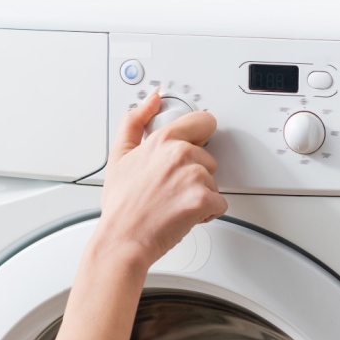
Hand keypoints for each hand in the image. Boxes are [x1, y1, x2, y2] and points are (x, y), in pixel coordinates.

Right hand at [96, 90, 227, 270]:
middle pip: (209, 158)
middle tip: (171, 186)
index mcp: (162, 140)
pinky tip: (184, 215)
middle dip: (195, 173)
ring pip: (214, 181)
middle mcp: (180, 154)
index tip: (193, 145)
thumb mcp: (119, 155)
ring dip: (200, 194)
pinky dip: (206, 213)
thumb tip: (153, 99)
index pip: (202, 121)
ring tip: (174, 202)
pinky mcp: (202, 200)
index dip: (200, 136)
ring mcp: (193, 176)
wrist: (122, 239)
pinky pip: (220, 204)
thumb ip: (135, 121)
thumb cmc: (121, 204)